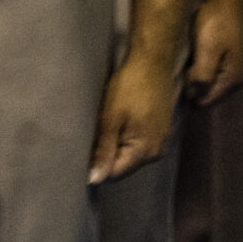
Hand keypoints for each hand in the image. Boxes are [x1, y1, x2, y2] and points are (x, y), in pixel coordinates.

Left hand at [91, 46, 178, 181]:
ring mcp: (161, 141)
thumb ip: (103, 150)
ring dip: (115, 144)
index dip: (96, 166)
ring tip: (104, 124)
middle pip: (124, 165)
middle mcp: (157, 151)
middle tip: (91, 133)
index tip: (81, 151)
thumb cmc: (130, 86)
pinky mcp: (160, 130)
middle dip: (105, 155)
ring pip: (130, 153)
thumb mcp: (111, 118)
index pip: (115, 174)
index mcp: (145, 152)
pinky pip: (138, 142)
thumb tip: (94, 179)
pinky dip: (125, 135)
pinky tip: (118, 120)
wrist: (153, 62)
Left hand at [186, 0, 242, 106]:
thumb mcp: (207, 49)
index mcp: (233, 79)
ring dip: (195, 79)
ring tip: (181, 66)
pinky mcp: (229, 60)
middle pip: (208, 96)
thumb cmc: (216, 22)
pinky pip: (211, 74)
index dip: (188, 95)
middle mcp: (237, 80)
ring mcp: (235, 70)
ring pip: (208, 85)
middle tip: (176, 73)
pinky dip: (200, 70)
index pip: (206, 102)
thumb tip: (193, 98)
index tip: (173, 83)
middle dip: (192, 88)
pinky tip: (190, 60)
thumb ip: (203, 76)